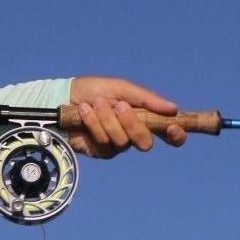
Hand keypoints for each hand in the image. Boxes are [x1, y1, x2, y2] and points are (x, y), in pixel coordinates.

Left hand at [67, 76, 187, 158]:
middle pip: (145, 142)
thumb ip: (146, 99)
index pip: (168, 133)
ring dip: (107, 119)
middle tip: (120, 106)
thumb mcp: (121, 88)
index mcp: (143, 117)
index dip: (176, 135)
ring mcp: (117, 144)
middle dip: (132, 123)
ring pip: (122, 141)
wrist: (64, 97)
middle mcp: (133, 133)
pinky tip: (84, 112)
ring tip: (95, 103)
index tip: (172, 127)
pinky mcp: (100, 151)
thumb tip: (173, 108)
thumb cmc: (94, 90)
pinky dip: (94, 124)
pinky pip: (104, 144)